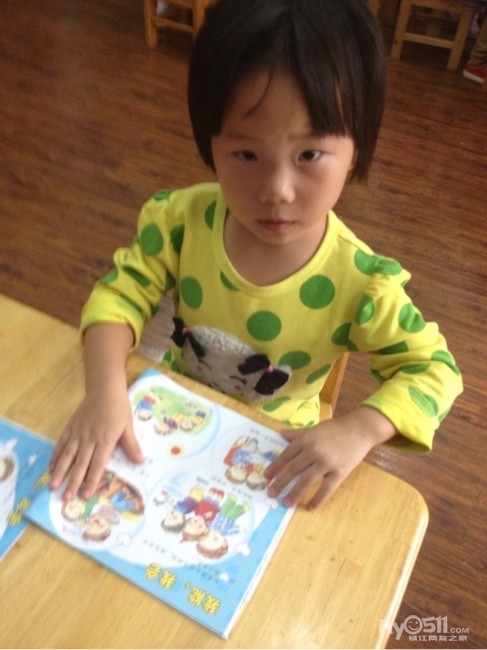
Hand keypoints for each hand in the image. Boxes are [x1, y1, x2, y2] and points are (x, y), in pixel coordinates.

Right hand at [49, 384, 142, 500]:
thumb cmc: (119, 408)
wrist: (104, 389)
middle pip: (80, 464)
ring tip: (53, 486)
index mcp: (105, 440)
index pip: (98, 464)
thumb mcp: (128, 426)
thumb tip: (140, 462)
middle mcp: (89, 439)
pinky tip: (51, 466)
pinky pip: (62, 443)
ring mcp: (78, 433)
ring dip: (60, 472)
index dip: (92, 480)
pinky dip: (56, 455)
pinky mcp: (70, 427)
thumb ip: (131, 445)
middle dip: (73, 482)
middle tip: (66, 498)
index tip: (86, 494)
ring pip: (67, 456)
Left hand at [264, 407, 395, 509]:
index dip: (275, 467)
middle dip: (280, 483)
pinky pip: (326, 489)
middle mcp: (313, 451)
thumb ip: (297, 434)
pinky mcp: (339, 472)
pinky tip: (309, 507)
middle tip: (271, 493)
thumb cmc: (335, 428)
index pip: (286, 455)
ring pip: (306, 481)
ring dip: (294, 493)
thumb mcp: (313, 428)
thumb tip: (281, 434)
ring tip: (286, 503)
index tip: (266, 477)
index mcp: (305, 440)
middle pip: (293, 470)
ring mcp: (326, 463)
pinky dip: (317, 499)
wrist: (359, 429)